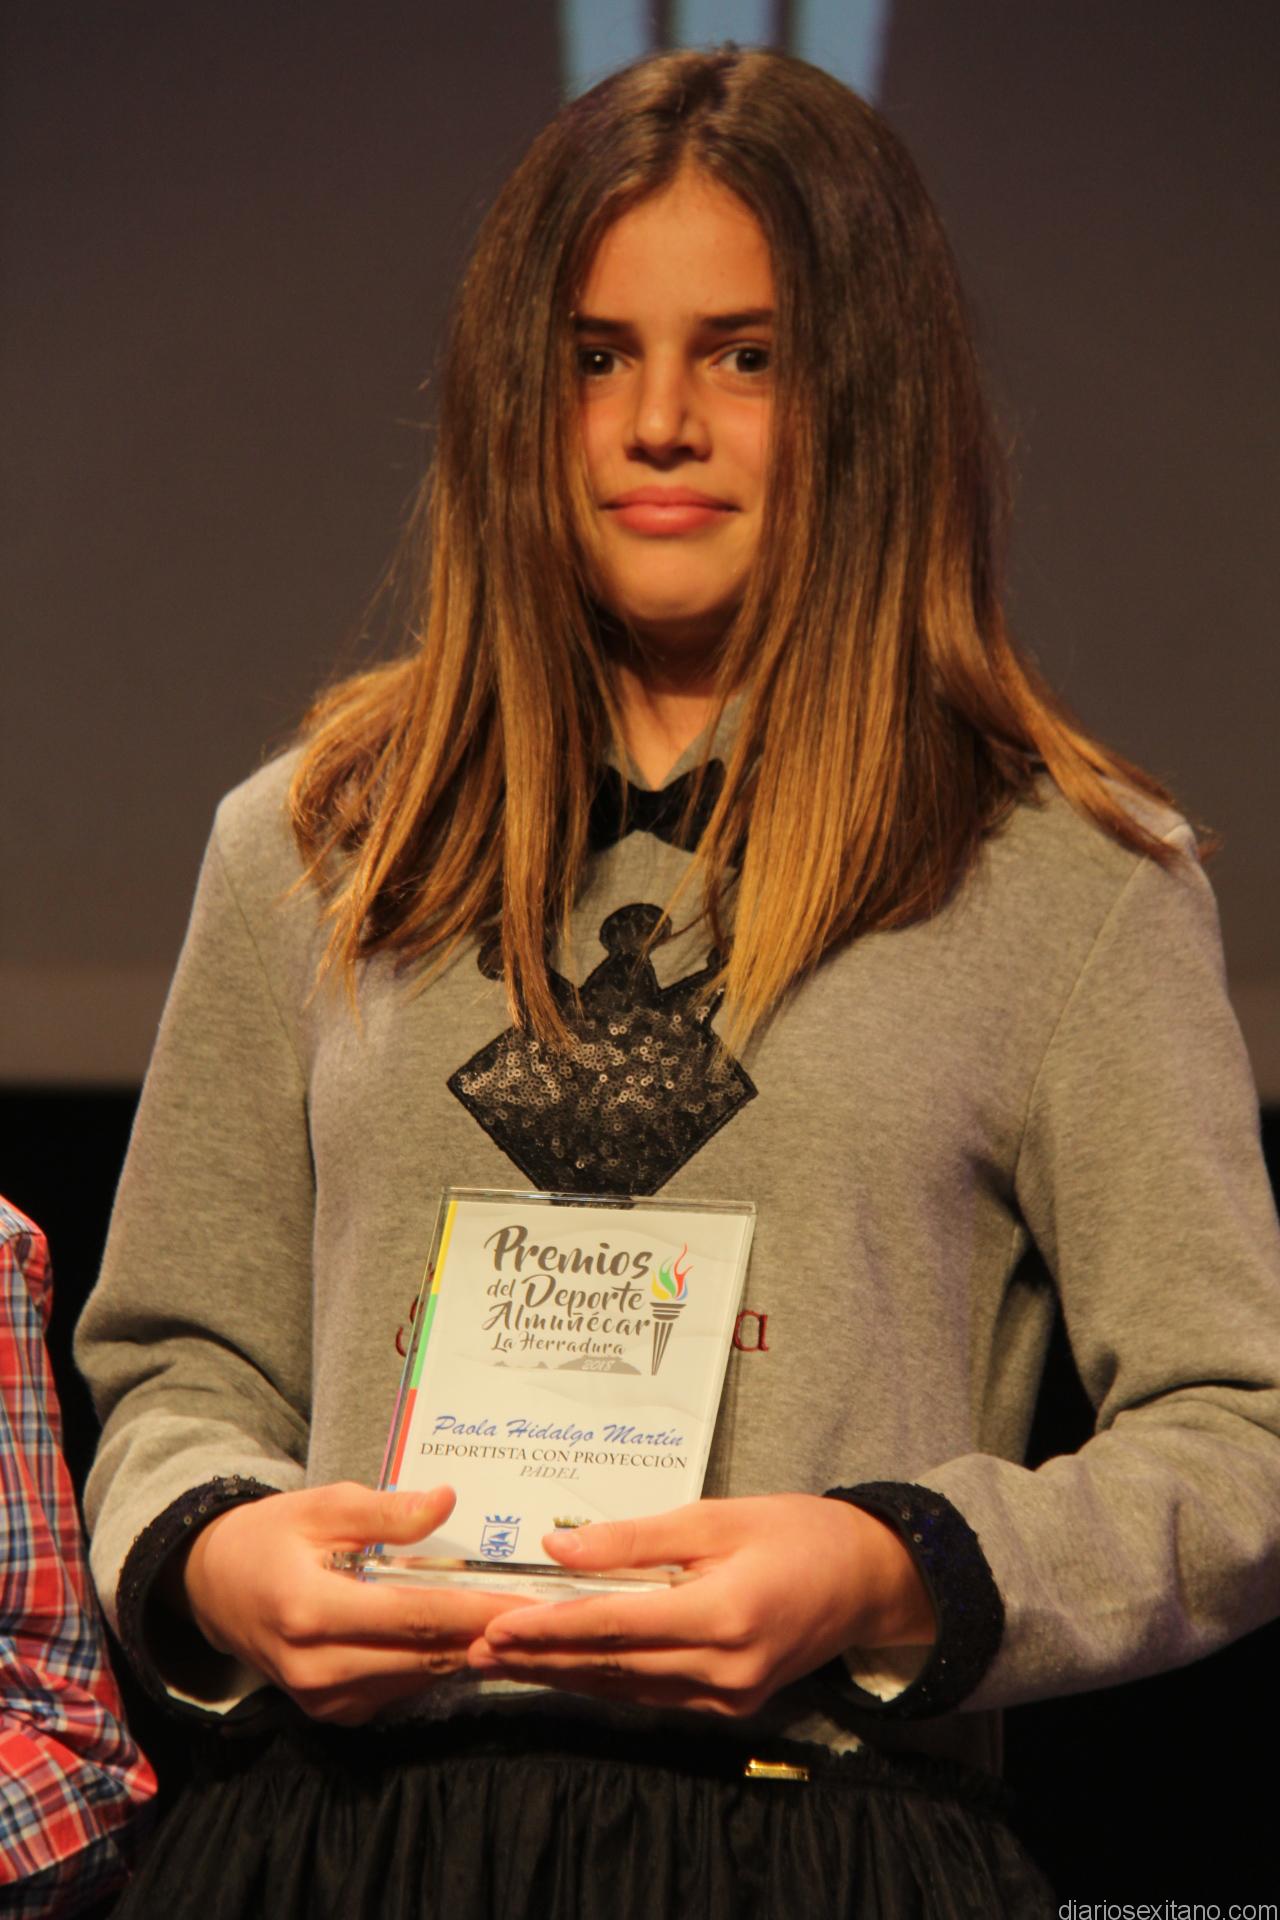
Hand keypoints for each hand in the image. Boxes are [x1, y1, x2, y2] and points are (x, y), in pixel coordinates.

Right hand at [179, 1481, 537, 1723]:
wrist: (214, 1588)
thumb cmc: (272, 1536)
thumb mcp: (323, 1506)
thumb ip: (386, 1512)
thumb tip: (446, 1501)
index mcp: (310, 1610)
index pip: (413, 1617)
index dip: (475, 1611)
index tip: (530, 1602)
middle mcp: (316, 1667)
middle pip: (423, 1656)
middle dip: (486, 1636)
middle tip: (545, 1615)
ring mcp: (322, 1699)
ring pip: (418, 1679)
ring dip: (467, 1653)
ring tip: (518, 1623)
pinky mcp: (331, 1713)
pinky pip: (399, 1691)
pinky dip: (434, 1665)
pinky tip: (467, 1638)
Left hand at [466, 1493, 934, 1717]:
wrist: (869, 1578)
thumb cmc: (797, 1530)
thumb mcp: (717, 1516)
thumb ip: (635, 1537)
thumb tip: (557, 1547)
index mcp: (724, 1614)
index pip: (616, 1626)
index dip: (550, 1627)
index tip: (495, 1624)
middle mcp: (725, 1670)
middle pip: (612, 1666)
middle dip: (540, 1657)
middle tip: (475, 1647)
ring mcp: (729, 1698)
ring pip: (626, 1688)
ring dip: (562, 1674)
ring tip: (503, 1661)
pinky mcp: (731, 1707)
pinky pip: (653, 1696)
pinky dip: (605, 1680)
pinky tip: (566, 1669)